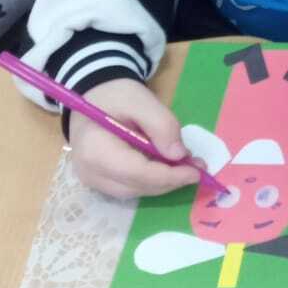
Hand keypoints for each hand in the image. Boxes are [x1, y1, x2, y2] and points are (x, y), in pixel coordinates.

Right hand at [70, 78, 200, 197]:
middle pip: (136, 186)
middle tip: (198, 167)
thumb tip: (179, 155)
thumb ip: (162, 125)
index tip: (196, 172)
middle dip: (170, 180)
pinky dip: (152, 180)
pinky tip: (168, 167)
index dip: (168, 176)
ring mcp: (92, 179)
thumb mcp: (141, 101)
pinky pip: (130, 186)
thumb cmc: (116, 96)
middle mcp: (89, 172)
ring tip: (187, 166)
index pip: (136, 173)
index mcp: (95, 150)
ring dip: (164, 182)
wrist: (94, 98)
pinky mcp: (100, 181)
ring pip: (135, 191)